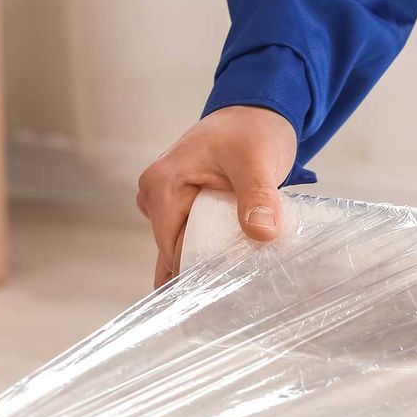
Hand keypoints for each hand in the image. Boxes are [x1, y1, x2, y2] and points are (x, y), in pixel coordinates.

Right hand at [135, 105, 298, 287]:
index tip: (227, 293)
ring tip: (233, 295)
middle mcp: (155, 196)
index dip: (199, 272)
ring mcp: (167, 203)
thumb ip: (257, 196)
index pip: (173, 248)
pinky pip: (193, 240)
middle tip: (232, 303)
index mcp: (161, 185)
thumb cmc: (252, 130)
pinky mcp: (183, 208)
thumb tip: (262, 232)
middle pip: (176, 252)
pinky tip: (229, 276)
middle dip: (202, 275)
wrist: (256, 113)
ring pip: (184, 249)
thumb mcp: (257, 161)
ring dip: (208, 268)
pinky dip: (210, 255)